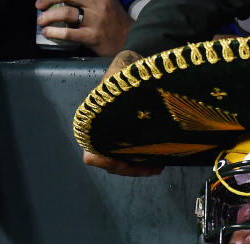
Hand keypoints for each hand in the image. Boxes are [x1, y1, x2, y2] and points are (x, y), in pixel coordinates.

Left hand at [36, 0, 132, 55]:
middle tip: (39, 6)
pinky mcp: (93, 37)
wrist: (131, 40)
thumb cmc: (115, 21)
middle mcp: (97, 5)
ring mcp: (96, 21)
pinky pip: (69, 33)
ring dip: (48, 16)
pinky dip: (54, 32)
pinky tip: (48, 33)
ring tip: (42, 21)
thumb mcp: (106, 1)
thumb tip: (65, 0)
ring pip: (65, 13)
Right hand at [81, 50, 165, 176]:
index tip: (123, 160)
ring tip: (157, 166)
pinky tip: (158, 162)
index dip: (106, 160)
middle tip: (150, 167)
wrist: (142, 70)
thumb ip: (117, 86)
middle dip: (130, 168)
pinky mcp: (129, 140)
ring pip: (122, 164)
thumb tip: (119, 95)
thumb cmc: (129, 72)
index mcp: (95, 122)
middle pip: (110, 164)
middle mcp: (103, 133)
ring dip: (138, 167)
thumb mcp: (121, 76)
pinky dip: (143, 163)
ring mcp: (116, 138)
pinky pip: (132, 159)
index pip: (92, 154)